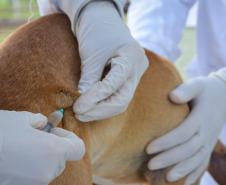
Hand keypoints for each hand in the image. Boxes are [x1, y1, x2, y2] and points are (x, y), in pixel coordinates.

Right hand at [0, 111, 84, 184]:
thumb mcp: (22, 119)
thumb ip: (40, 121)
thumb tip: (45, 123)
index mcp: (53, 151)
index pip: (78, 148)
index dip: (69, 138)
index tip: (55, 131)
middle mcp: (47, 171)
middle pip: (62, 159)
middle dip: (54, 146)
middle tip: (38, 135)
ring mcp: (34, 183)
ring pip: (47, 168)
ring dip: (41, 156)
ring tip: (23, 145)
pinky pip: (34, 175)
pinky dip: (30, 165)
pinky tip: (15, 156)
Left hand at [73, 1, 148, 121]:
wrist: (104, 20)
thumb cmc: (97, 31)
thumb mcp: (91, 53)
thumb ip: (89, 78)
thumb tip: (83, 101)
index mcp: (132, 57)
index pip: (113, 86)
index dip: (94, 99)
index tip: (78, 107)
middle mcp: (138, 68)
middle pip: (122, 100)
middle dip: (99, 111)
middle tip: (80, 114)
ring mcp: (135, 74)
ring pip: (121, 101)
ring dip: (101, 110)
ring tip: (82, 113)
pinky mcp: (129, 78)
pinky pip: (119, 96)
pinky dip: (104, 103)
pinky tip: (91, 106)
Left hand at [146, 75, 225, 184]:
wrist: (223, 96)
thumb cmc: (205, 90)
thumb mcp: (197, 85)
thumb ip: (186, 89)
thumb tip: (172, 96)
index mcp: (201, 117)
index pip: (182, 133)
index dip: (166, 142)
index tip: (148, 148)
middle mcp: (206, 132)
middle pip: (188, 149)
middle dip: (169, 159)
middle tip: (151, 165)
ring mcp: (209, 140)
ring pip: (196, 159)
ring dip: (182, 169)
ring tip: (167, 179)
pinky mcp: (209, 145)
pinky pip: (204, 162)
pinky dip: (195, 172)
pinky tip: (184, 183)